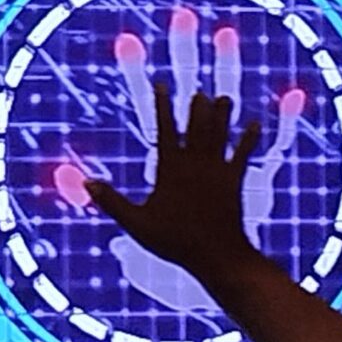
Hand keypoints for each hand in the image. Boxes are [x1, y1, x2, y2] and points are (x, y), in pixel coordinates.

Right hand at [87, 82, 265, 290]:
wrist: (218, 256)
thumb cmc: (175, 241)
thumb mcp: (136, 223)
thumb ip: (111, 201)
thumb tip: (86, 183)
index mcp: (171, 168)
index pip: (165, 128)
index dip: (162, 105)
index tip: (161, 85)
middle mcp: (195, 163)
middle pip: (197, 126)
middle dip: (197, 107)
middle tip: (198, 91)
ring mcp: (218, 171)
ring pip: (220, 135)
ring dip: (223, 116)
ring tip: (225, 98)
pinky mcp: (235, 182)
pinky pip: (243, 155)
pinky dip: (249, 139)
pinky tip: (255, 125)